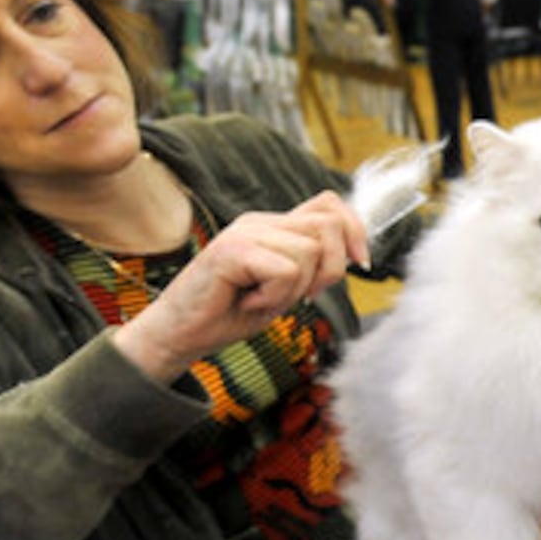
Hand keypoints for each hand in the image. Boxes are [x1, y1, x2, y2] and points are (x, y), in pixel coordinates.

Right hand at [112, 191, 370, 381]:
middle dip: (330, 270)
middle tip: (302, 295)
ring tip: (263, 299)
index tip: (360, 263)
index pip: (330, 205)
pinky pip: (285, 271)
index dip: (355, 230)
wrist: (180, 334)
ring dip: (295, 289)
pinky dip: (276, 297)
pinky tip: (249, 302)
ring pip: (309, 252)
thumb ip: (313, 266)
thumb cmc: (230, 313)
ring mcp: (244, 232)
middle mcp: (259, 222)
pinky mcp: (231, 250)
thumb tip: (353, 255)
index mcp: (273, 226)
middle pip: (327, 227)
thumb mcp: (286, 289)